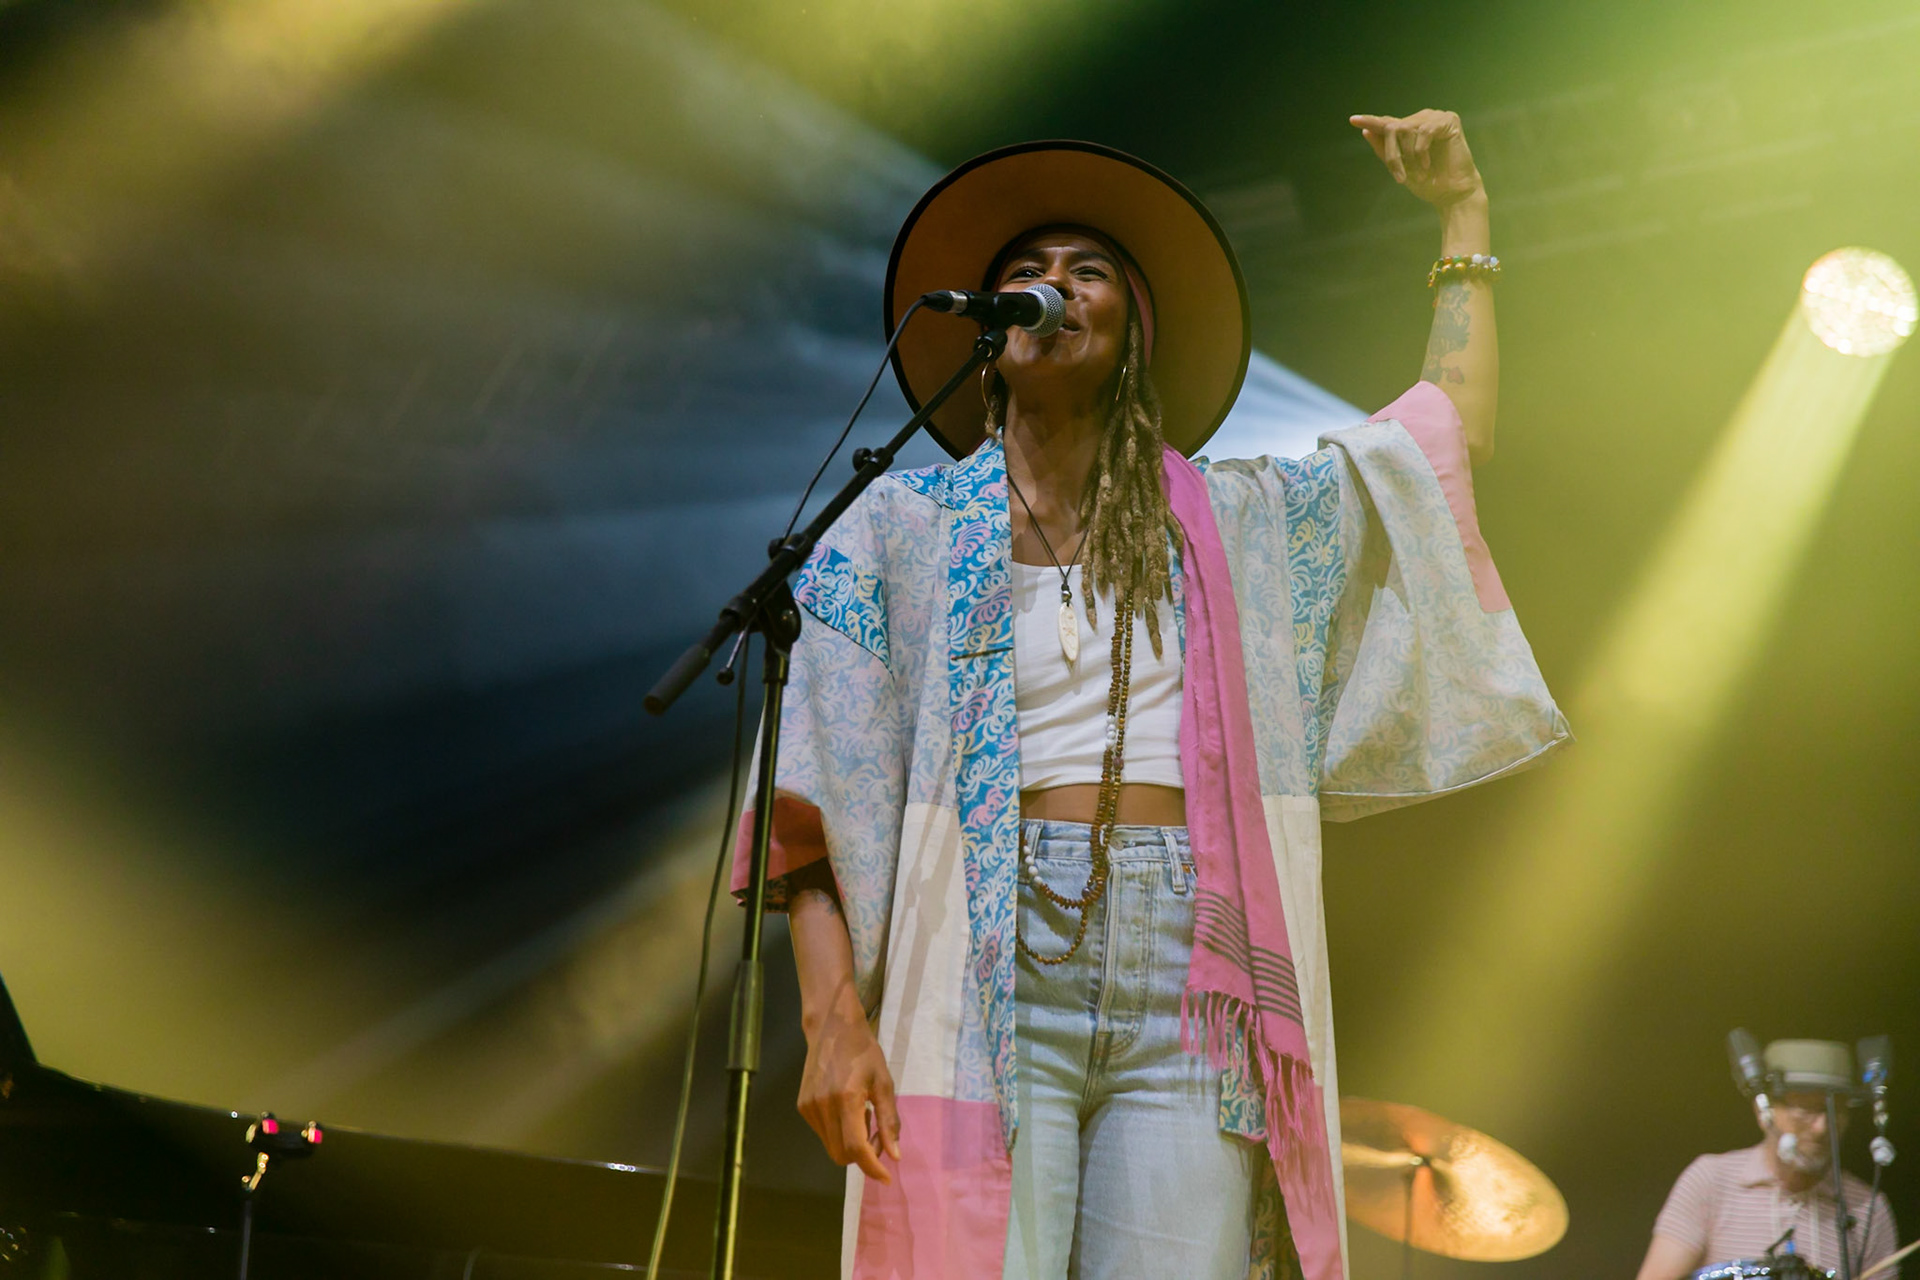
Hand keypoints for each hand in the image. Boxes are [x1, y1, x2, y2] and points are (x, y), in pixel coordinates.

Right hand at [797, 988, 900, 1183]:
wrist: (831, 1029)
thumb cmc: (864, 1053)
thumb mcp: (884, 1083)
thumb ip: (889, 1121)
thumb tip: (894, 1155)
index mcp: (846, 1099)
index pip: (857, 1149)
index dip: (872, 1167)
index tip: (886, 1177)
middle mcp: (823, 1107)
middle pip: (842, 1154)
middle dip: (863, 1155)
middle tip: (877, 1134)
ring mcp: (809, 1108)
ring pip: (831, 1147)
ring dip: (850, 1144)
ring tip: (862, 1115)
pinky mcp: (802, 1106)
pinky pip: (823, 1134)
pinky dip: (838, 1132)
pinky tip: (847, 1109)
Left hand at [1349, 110, 1484, 210]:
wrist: (1451, 193)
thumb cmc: (1427, 183)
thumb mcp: (1400, 168)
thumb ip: (1384, 150)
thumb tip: (1366, 131)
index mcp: (1409, 131)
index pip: (1387, 123)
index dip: (1370, 121)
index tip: (1353, 120)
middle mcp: (1421, 120)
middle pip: (1393, 128)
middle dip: (1393, 155)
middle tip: (1401, 177)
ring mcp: (1435, 118)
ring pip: (1406, 129)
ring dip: (1408, 155)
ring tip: (1420, 172)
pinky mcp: (1449, 120)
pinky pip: (1424, 130)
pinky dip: (1422, 151)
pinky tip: (1428, 164)